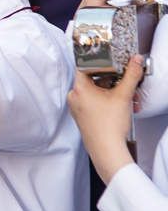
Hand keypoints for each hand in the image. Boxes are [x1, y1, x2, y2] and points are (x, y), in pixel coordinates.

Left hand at [67, 56, 143, 183]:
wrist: (107, 150)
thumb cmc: (109, 127)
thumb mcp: (123, 96)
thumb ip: (131, 75)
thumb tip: (136, 61)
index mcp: (78, 88)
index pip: (85, 66)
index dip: (99, 61)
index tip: (110, 59)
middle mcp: (74, 97)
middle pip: (94, 79)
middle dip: (114, 80)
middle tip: (126, 81)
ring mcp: (77, 107)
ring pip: (97, 92)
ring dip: (115, 92)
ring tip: (130, 98)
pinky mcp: (82, 116)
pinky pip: (95, 102)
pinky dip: (109, 101)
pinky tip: (124, 106)